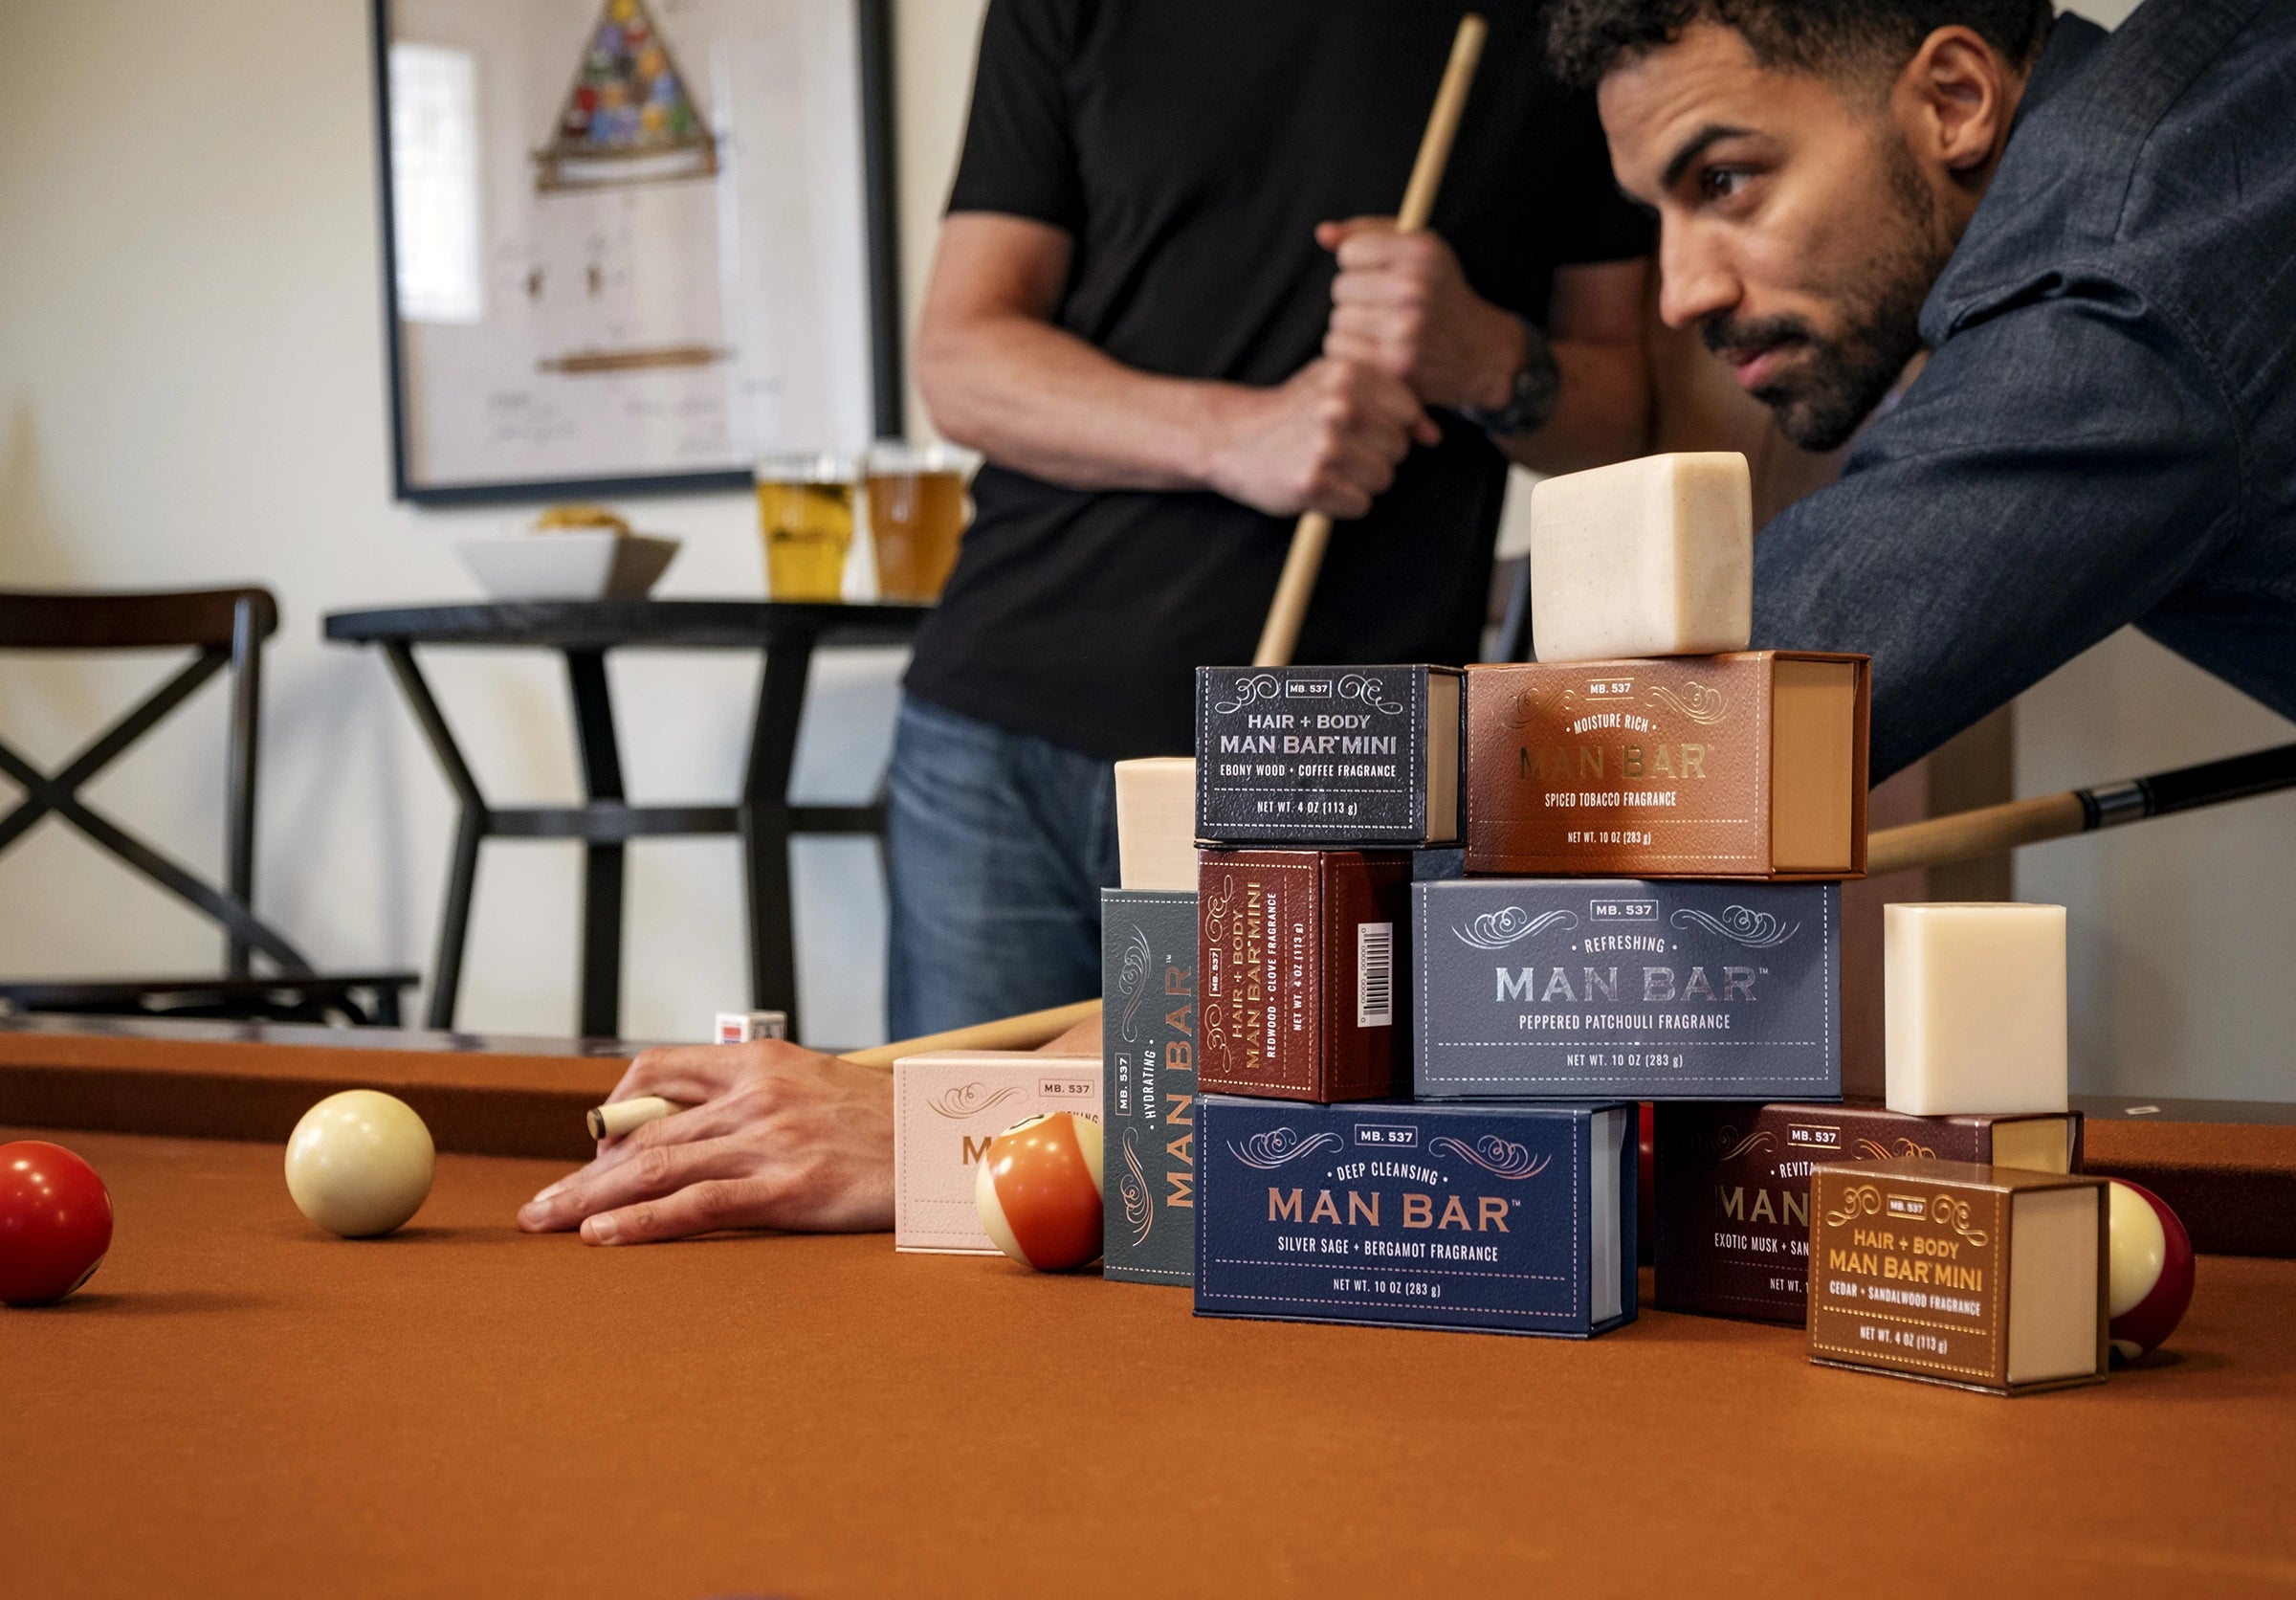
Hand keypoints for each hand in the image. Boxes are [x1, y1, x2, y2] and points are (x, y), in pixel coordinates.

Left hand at [516, 1042, 893, 1244]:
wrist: (952, 1144)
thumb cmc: (890, 1125)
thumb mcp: (820, 1085)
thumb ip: (761, 1097)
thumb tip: (705, 1125)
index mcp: (763, 1061)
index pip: (662, 1070)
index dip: (616, 1109)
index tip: (597, 1145)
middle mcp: (758, 1095)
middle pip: (645, 1131)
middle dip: (584, 1171)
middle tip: (539, 1205)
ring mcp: (771, 1141)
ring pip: (657, 1167)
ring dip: (590, 1198)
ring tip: (546, 1222)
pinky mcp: (788, 1189)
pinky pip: (699, 1206)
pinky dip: (642, 1222)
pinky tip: (603, 1236)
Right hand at [1203, 358, 1441, 520]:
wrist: (1234, 438)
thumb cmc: (1293, 412)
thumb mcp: (1338, 386)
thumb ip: (1390, 401)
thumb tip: (1434, 436)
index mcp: (1349, 375)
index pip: (1407, 414)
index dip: (1387, 426)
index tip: (1356, 427)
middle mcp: (1339, 407)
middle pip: (1398, 450)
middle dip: (1374, 456)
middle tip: (1336, 450)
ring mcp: (1326, 446)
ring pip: (1383, 479)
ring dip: (1359, 481)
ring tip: (1326, 466)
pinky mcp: (1313, 483)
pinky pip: (1360, 504)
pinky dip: (1343, 503)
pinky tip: (1318, 485)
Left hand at [1318, 218, 1525, 411]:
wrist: (1480, 353)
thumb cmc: (1440, 295)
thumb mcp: (1418, 251)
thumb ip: (1368, 234)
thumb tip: (1323, 233)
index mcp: (1421, 252)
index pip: (1350, 253)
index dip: (1360, 265)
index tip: (1379, 275)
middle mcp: (1414, 289)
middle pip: (1341, 288)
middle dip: (1355, 297)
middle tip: (1382, 307)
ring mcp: (1404, 330)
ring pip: (1337, 322)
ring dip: (1351, 327)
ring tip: (1381, 330)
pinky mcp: (1394, 365)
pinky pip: (1340, 351)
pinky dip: (1351, 352)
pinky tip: (1376, 351)